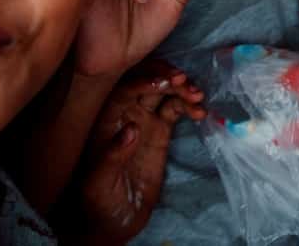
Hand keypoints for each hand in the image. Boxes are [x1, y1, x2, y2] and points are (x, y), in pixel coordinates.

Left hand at [64, 63, 204, 245]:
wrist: (116, 219)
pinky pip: (175, 109)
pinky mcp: (160, 130)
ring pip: (164, 91)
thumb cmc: (99, 201)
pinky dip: (188, 106)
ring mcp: (144, 119)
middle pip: (146, 82)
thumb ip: (113, 154)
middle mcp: (125, 113)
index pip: (125, 90)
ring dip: (181, 88)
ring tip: (198, 95)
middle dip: (166, 77)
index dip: (145, 82)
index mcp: (106, 119)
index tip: (165, 84)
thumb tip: (132, 128)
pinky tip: (200, 112)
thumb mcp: (99, 182)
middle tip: (184, 81)